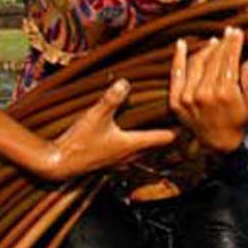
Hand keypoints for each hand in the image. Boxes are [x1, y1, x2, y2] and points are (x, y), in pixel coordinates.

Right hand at [40, 79, 176, 181]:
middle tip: (179, 123)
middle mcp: (130, 156)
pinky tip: (130, 141)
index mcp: (132, 144)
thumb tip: (124, 82)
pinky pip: (131, 157)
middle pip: (157, 147)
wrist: (58, 164)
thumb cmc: (77, 143)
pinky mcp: (109, 164)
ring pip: (145, 153)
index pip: (163, 138)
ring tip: (157, 130)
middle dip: (168, 135)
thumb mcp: (95, 116)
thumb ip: (111, 99)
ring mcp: (120, 162)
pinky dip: (137, 148)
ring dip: (152, 143)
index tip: (190, 121)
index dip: (178, 129)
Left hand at [168, 27, 247, 153]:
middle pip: (214, 59)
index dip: (234, 44)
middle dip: (223, 43)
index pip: (229, 60)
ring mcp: (187, 96)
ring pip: (197, 63)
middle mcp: (204, 93)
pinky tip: (181, 44)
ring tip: (215, 41)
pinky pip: (176, 74)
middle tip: (229, 32)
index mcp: (225, 93)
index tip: (238, 32)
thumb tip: (247, 62)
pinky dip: (178, 57)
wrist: (217, 144)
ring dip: (206, 49)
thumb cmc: (240, 123)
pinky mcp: (176, 100)